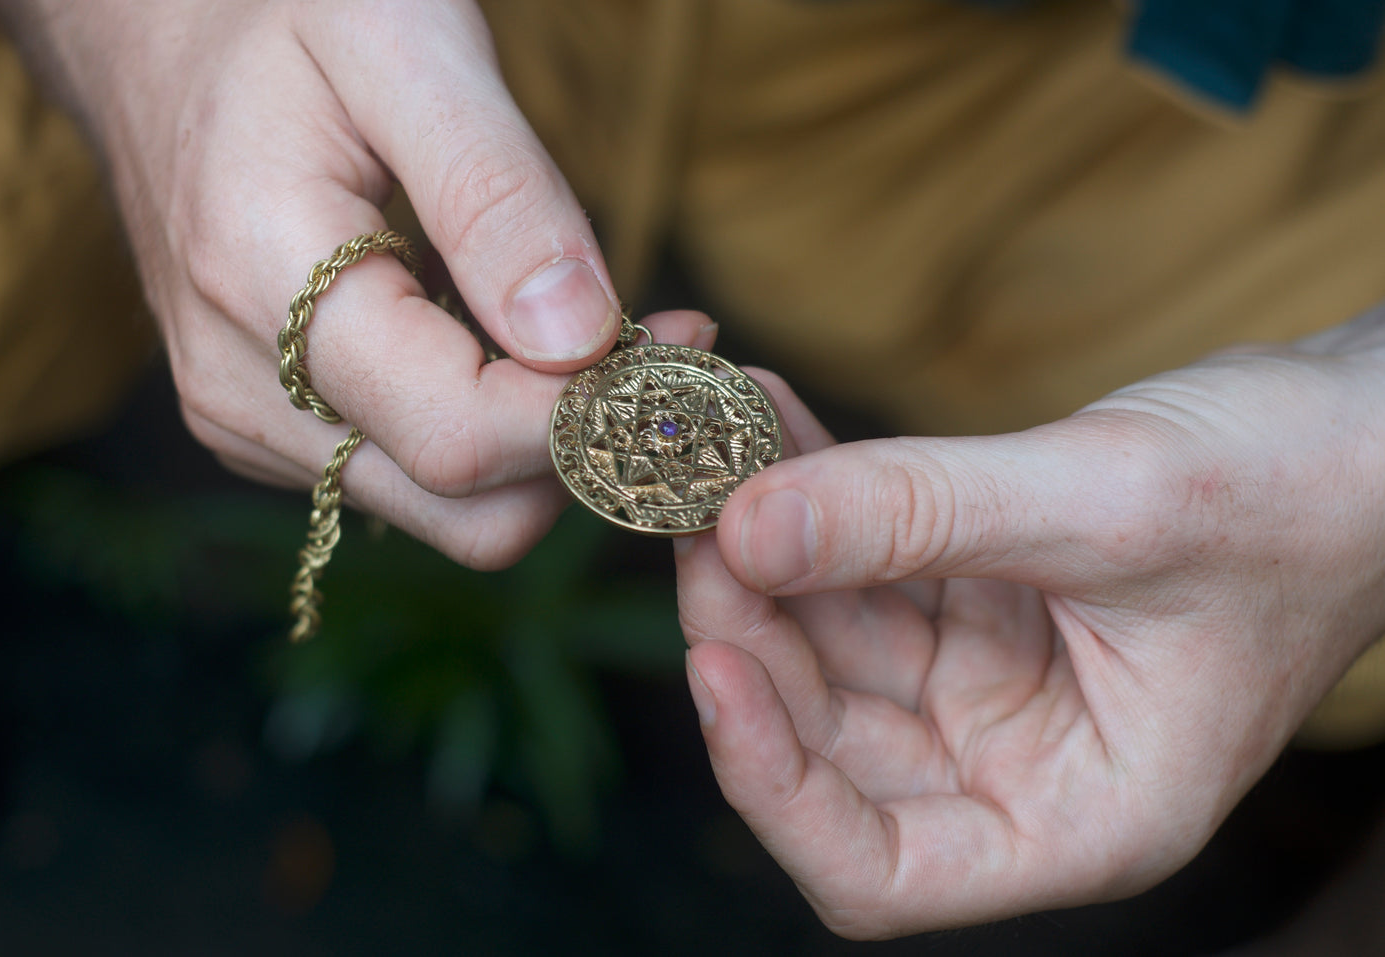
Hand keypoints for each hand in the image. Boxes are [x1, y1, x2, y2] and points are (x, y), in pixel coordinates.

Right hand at [0, 0, 665, 564]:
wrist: (158, 40)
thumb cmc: (284, 13)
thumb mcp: (403, 44)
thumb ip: (495, 193)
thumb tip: (579, 337)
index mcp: (262, 285)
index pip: (460, 438)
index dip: (592, 413)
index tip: (680, 343)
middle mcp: (244, 390)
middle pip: (467, 512)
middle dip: (586, 447)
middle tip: (660, 345)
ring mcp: (252, 425)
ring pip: (450, 514)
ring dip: (546, 448)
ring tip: (596, 337)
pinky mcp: (275, 432)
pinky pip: (414, 481)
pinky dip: (491, 436)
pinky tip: (512, 345)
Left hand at [677, 320, 1384, 937]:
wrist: (1368, 430)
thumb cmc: (1300, 497)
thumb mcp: (1109, 505)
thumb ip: (922, 516)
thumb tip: (744, 526)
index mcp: (1074, 813)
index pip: (875, 870)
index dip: (773, 786)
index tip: (716, 661)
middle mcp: (1013, 764)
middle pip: (826, 737)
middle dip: (751, 627)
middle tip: (700, 508)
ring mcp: (987, 682)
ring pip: (829, 639)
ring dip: (765, 545)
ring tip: (720, 439)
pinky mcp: (974, 603)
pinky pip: (863, 563)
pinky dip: (813, 495)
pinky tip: (771, 419)